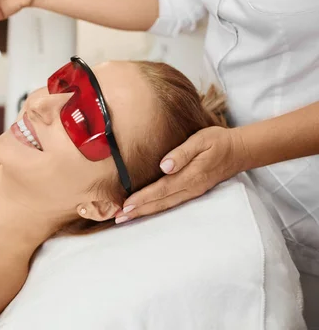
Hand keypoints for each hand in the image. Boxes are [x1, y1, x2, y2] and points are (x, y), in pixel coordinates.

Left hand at [115, 126, 248, 222]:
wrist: (239, 150)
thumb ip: (182, 153)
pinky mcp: (193, 191)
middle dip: (139, 211)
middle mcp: (191, 188)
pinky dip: (156, 208)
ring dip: (145, 212)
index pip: (161, 189)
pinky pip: (171, 203)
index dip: (142, 198)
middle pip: (160, 202)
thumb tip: (164, 166)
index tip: (126, 205)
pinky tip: (146, 210)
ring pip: (165, 205)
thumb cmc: (217, 141)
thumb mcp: (200, 140)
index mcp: (191, 176)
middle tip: (119, 218)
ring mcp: (193, 191)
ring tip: (127, 217)